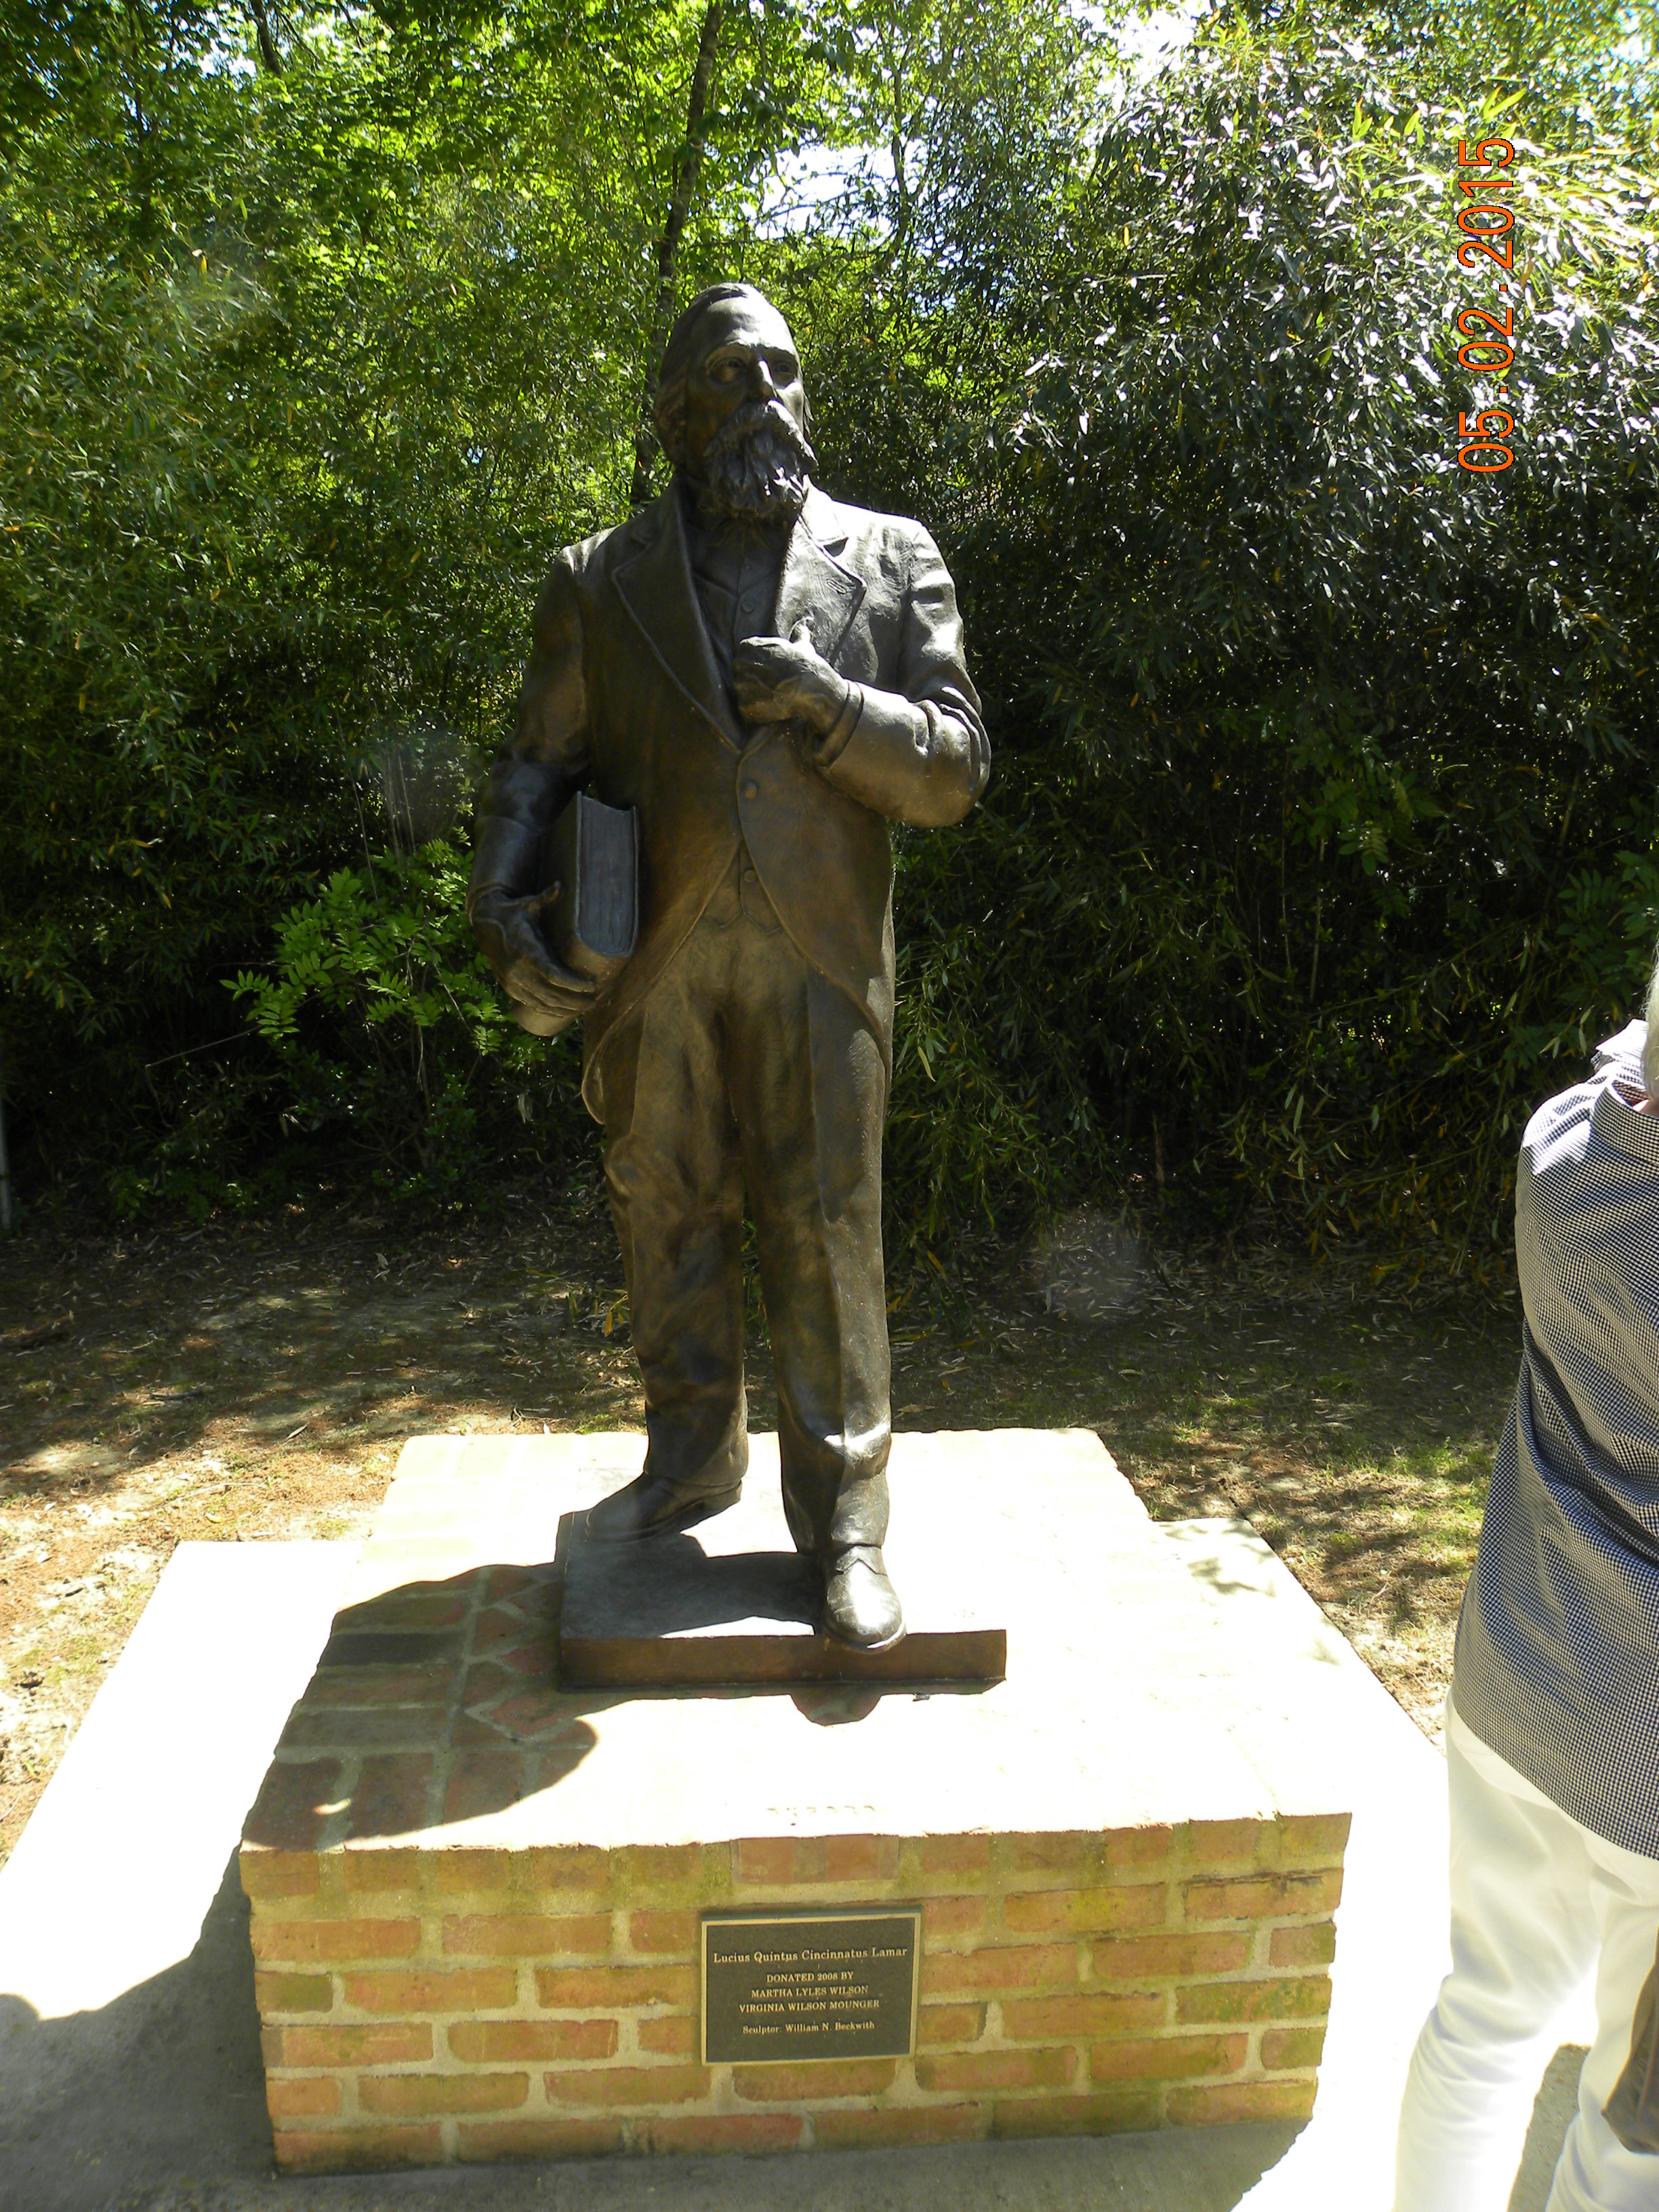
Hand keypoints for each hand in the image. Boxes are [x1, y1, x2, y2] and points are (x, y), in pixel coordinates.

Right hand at [470, 886, 598, 1018]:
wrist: (484, 924)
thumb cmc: (513, 912)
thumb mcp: (528, 904)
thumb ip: (546, 898)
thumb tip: (561, 885)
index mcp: (526, 949)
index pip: (553, 973)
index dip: (573, 983)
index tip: (591, 986)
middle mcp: (519, 969)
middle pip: (551, 993)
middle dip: (575, 1000)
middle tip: (595, 1000)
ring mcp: (513, 981)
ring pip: (542, 1003)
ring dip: (565, 1008)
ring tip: (585, 1007)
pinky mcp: (509, 987)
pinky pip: (531, 1004)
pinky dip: (549, 1010)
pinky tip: (564, 1011)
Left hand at [733, 619, 849, 733]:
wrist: (809, 687)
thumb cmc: (805, 665)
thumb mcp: (802, 646)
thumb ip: (798, 635)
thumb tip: (805, 625)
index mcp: (748, 646)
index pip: (743, 657)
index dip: (757, 667)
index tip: (770, 673)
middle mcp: (739, 664)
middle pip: (740, 675)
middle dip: (752, 681)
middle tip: (771, 686)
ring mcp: (740, 685)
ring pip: (742, 693)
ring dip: (755, 697)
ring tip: (772, 697)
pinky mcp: (744, 704)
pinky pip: (746, 710)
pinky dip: (756, 711)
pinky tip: (771, 707)